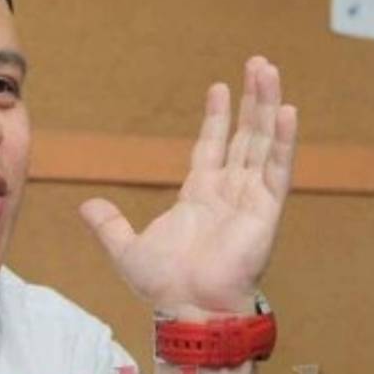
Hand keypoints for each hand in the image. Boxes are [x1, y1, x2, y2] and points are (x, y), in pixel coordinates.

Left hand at [79, 56, 297, 317]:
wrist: (188, 308)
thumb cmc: (164, 287)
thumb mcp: (126, 248)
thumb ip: (110, 224)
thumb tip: (87, 205)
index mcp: (200, 198)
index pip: (213, 147)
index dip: (217, 119)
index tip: (219, 89)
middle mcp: (229, 194)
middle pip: (244, 137)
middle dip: (250, 101)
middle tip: (256, 65)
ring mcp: (250, 200)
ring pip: (263, 144)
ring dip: (268, 107)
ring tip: (269, 72)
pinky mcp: (266, 212)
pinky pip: (278, 170)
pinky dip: (284, 142)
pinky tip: (287, 111)